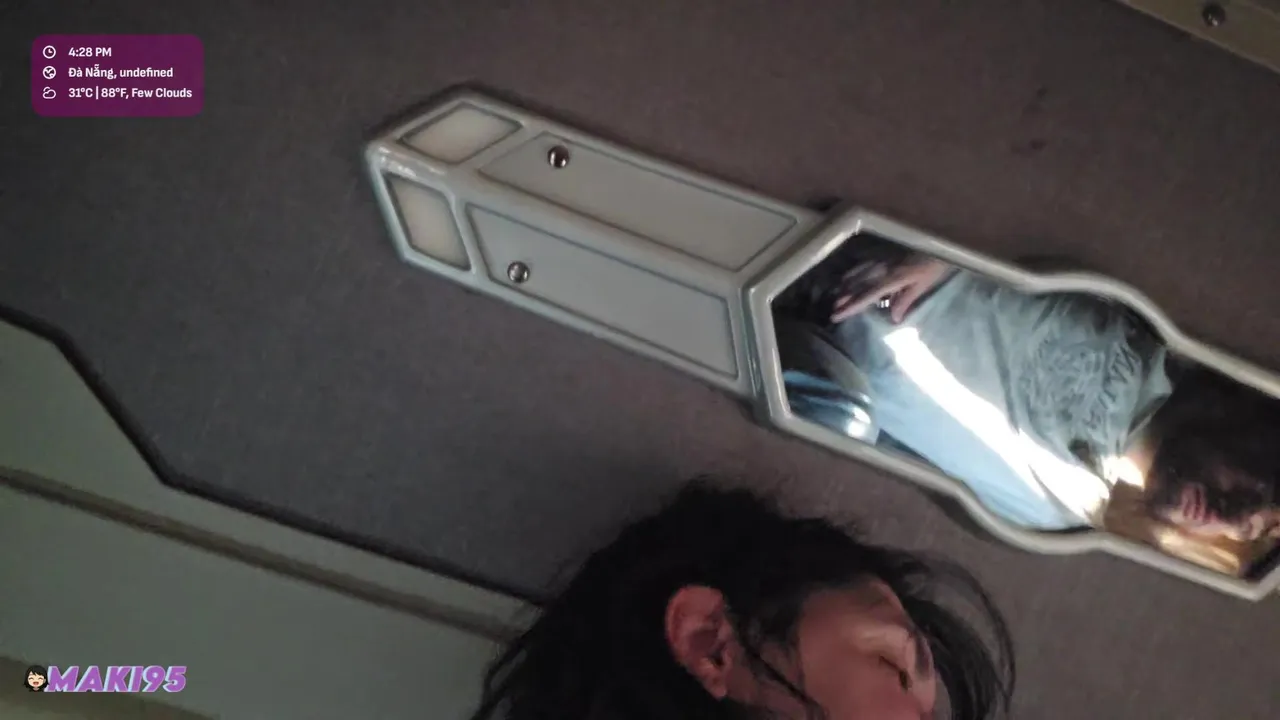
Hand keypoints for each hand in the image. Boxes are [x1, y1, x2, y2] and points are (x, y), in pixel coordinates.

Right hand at [830, 255, 950, 323]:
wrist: (938, 242)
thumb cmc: (934, 266)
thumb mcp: (922, 285)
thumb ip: (905, 301)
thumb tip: (893, 318)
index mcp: (892, 278)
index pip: (867, 295)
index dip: (851, 306)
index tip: (837, 315)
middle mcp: (882, 268)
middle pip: (857, 284)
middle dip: (844, 297)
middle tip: (833, 310)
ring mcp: (880, 259)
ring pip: (856, 273)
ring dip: (846, 286)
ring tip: (837, 297)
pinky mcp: (882, 254)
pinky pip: (862, 265)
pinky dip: (852, 274)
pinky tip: (848, 278)